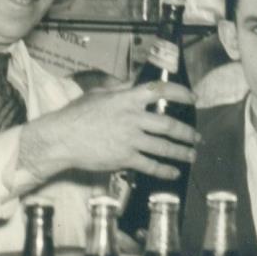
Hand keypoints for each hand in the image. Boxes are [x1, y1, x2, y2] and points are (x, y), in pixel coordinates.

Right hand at [18, 80, 197, 182]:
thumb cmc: (74, 115)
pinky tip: (172, 172)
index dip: (181, 93)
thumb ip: (119, 89)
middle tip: (195, 137)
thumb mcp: (97, 95)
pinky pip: (150, 165)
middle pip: (169, 125)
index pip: (161, 91)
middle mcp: (133, 118)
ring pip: (164, 147)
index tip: (192, 98)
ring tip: (191, 155)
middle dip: (187, 133)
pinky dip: (164, 170)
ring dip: (182, 152)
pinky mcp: (124, 158)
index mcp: (127, 99)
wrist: (61, 139)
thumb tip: (133, 83)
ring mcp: (130, 140)